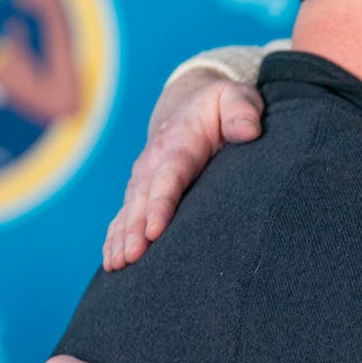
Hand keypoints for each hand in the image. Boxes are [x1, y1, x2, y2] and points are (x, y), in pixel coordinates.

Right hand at [102, 69, 264, 270]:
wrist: (187, 103)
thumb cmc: (219, 106)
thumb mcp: (235, 97)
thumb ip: (242, 110)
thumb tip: (249, 131)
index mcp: (178, 143)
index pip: (168, 177)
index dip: (161, 204)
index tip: (156, 231)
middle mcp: (153, 162)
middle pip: (142, 200)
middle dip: (135, 230)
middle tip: (131, 258)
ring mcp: (143, 177)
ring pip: (129, 211)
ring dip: (121, 238)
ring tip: (117, 265)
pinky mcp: (139, 190)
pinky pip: (123, 215)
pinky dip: (115, 237)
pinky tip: (112, 262)